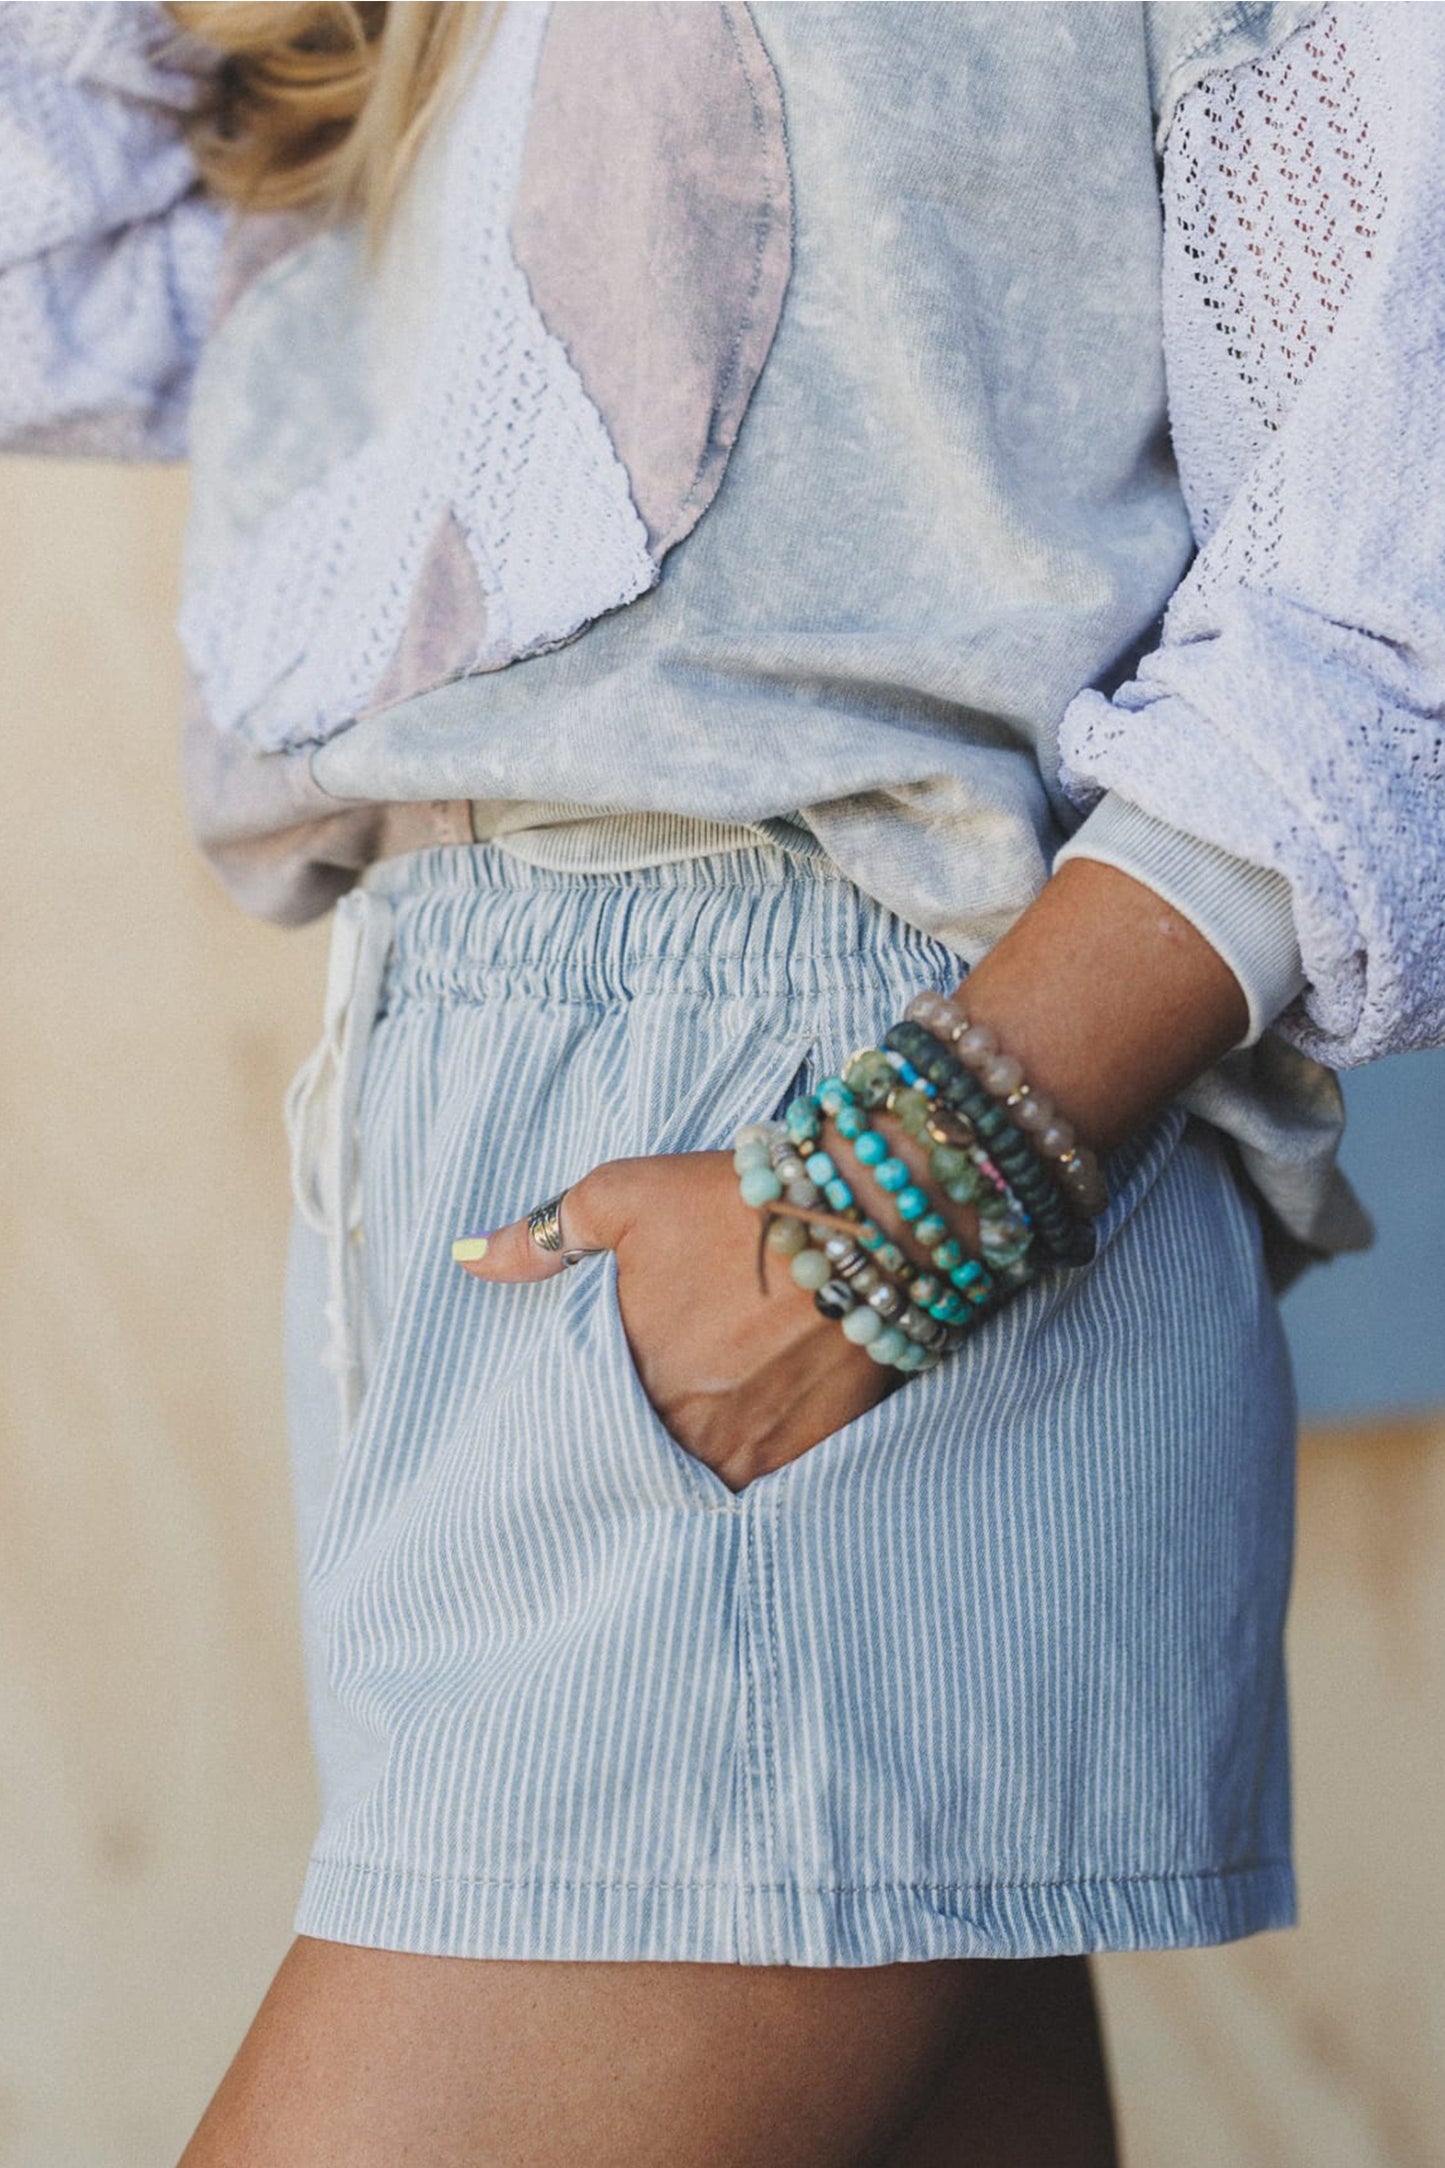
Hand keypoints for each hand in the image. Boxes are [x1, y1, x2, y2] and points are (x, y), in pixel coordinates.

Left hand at [453, 1150, 902, 1492]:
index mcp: (626, 1371)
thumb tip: (468, 1259)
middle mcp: (681, 1425)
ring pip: (696, 1477)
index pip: (578, 1421)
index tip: (586, 1400)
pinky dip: (746, 1462)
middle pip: (638, 1454)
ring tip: (697, 1422)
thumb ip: (540, 1240)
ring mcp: (747, 1449)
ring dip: (689, 1456)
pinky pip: (759, 1484)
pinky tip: (748, 1429)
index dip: (583, 1410)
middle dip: (636, 1437)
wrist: (864, 1218)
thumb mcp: (621, 1197)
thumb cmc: (734, 1200)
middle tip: (650, 1408)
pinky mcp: (807, 1454)